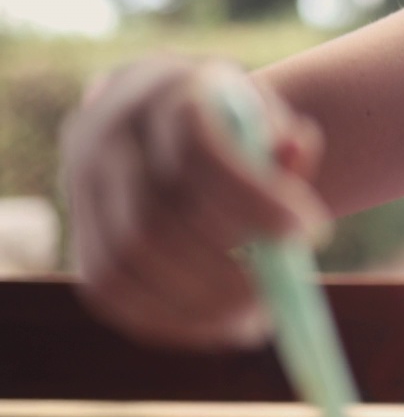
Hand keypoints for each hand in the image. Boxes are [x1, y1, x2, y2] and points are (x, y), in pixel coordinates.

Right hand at [60, 56, 328, 349]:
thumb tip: (298, 151)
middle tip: (282, 295)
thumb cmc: (231, 123)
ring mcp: (81, 188)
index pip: (197, 149)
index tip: (310, 232)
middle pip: (154, 219)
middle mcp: (106, 135)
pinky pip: (112, 294)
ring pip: (126, 263)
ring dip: (199, 305)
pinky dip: (170, 321)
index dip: (254, 198)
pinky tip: (222, 327)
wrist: (164, 120)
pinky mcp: (78, 239)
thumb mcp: (264, 116)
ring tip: (258, 320)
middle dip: (225, 269)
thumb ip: (284, 139)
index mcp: (160, 90)